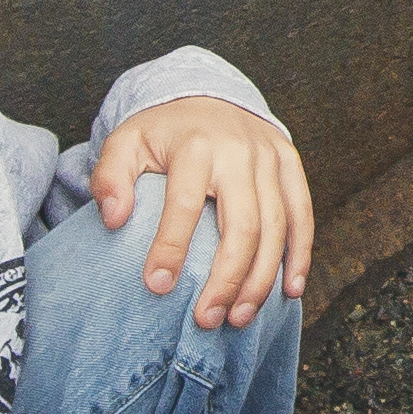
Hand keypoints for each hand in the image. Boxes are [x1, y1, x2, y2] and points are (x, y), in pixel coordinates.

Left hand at [92, 93, 310, 324]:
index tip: (157, 287)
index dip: (171, 248)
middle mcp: (240, 152)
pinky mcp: (291, 165)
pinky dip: (300, 255)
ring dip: (261, 279)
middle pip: (243, 225)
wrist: (208, 94)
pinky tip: (289, 290)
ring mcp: (271, 159)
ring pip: (277, 227)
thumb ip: (110, 178)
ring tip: (239, 317)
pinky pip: (303, 215)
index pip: (185, 204)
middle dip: (227, 279)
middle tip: (207, 319)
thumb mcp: (125, 143)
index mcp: (195, 146)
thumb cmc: (162, 132)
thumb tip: (114, 218)